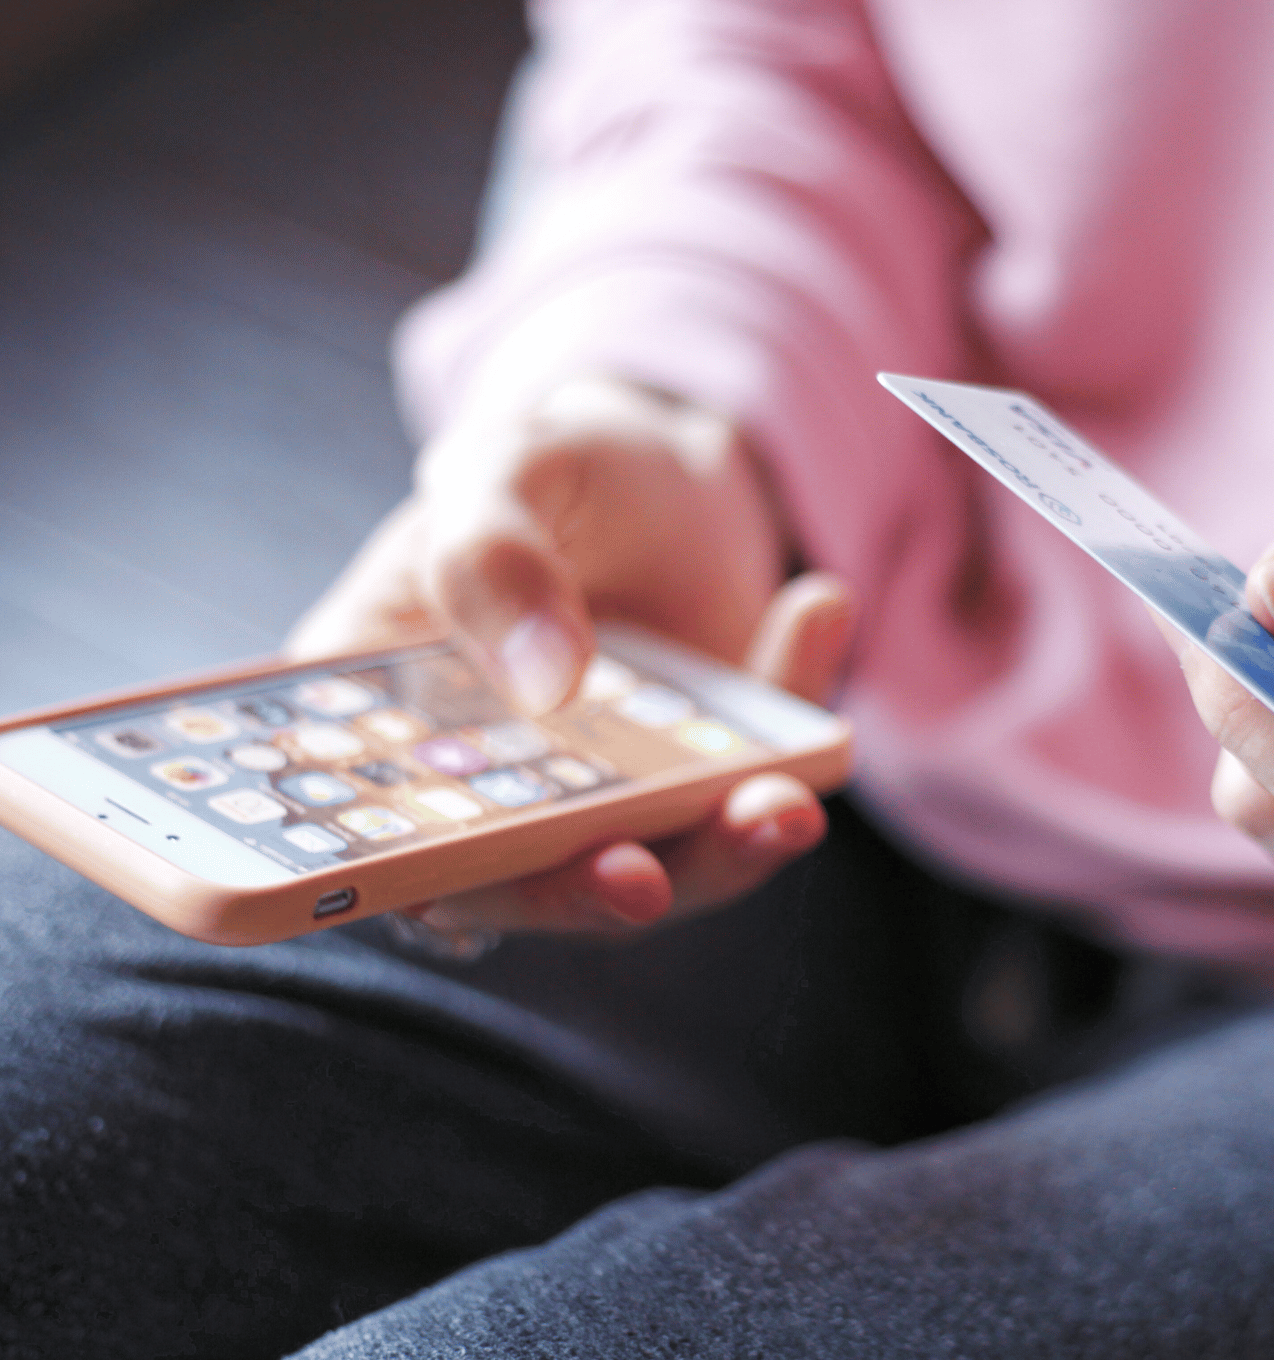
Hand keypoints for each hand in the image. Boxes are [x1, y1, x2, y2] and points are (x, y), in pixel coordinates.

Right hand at [289, 376, 856, 935]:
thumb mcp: (503, 470)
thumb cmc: (548, 473)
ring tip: (784, 801)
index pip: (371, 834)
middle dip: (584, 893)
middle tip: (639, 879)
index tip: (458, 881)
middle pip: (524, 886)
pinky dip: (798, 731)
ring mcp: (609, 807)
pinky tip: (815, 610)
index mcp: (387, 731)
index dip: (402, 875)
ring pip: (659, 870)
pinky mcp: (706, 794)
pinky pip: (755, 789)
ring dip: (721, 852)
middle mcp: (493, 797)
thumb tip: (547, 680)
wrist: (668, 466)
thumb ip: (492, 558)